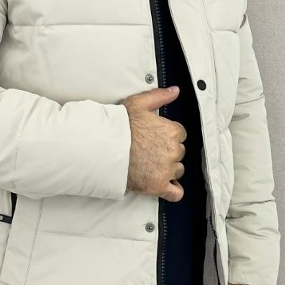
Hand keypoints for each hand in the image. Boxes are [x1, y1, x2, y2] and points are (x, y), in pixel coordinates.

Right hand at [122, 85, 185, 202]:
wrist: (104, 149)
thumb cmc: (118, 128)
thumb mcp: (138, 104)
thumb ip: (159, 96)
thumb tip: (174, 91)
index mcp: (171, 131)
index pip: (180, 134)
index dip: (168, 136)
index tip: (157, 138)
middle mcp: (172, 151)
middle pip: (179, 153)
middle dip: (168, 152)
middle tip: (151, 151)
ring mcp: (166, 170)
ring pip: (177, 170)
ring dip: (168, 169)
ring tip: (152, 165)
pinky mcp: (158, 186)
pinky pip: (175, 193)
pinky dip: (173, 190)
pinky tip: (167, 186)